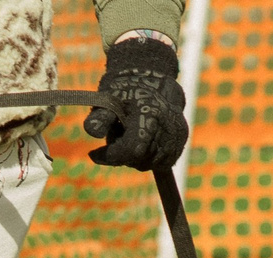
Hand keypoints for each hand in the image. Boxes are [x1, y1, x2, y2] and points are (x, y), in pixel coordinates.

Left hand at [84, 33, 187, 171]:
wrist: (154, 80)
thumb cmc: (127, 90)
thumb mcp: (109, 99)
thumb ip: (101, 117)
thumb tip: (92, 131)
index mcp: (151, 115)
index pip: (131, 150)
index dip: (111, 156)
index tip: (94, 154)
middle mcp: (168, 127)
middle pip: (139, 160)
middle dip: (123, 154)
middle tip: (116, 137)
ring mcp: (177, 137)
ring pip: (149, 163)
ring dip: (135, 157)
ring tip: (130, 136)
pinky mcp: (180, 143)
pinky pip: (162, 163)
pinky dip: (148, 159)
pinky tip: (140, 145)